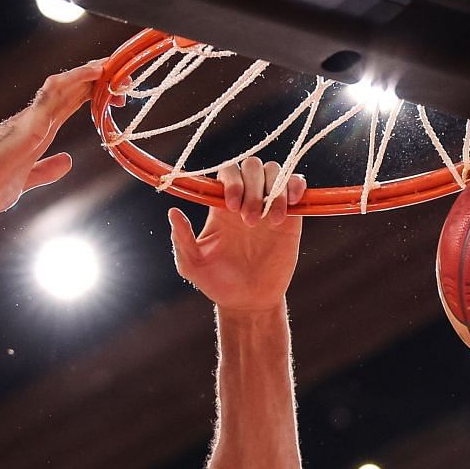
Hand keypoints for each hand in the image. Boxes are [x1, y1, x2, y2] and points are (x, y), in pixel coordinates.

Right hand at [0, 60, 103, 215]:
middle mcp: (37, 119)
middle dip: (97, 79)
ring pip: (64, 85)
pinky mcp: (29, 123)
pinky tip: (92, 73)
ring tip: (112, 64)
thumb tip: (67, 162)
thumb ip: (47, 170)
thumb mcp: (27, 179)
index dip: (94, 95)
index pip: (71, 104)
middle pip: (72, 90)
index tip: (117, 95)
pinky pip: (53, 94)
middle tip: (124, 71)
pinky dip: (74, 80)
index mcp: (39, 131)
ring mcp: (32, 118)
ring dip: (88, 73)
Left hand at [166, 157, 306, 313]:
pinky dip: (296, 185)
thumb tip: (173, 212)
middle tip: (249, 221)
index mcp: (221, 206)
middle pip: (252, 166)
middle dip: (252, 188)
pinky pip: (297, 185)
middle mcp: (246, 199)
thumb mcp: (192, 265)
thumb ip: (181, 239)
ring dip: (274, 190)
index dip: (231, 182)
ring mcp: (270, 206)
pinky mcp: (291, 216)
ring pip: (275, 171)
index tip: (230, 207)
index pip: (228, 173)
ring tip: (272, 221)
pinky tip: (290, 204)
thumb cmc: (217, 283)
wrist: (248, 302)